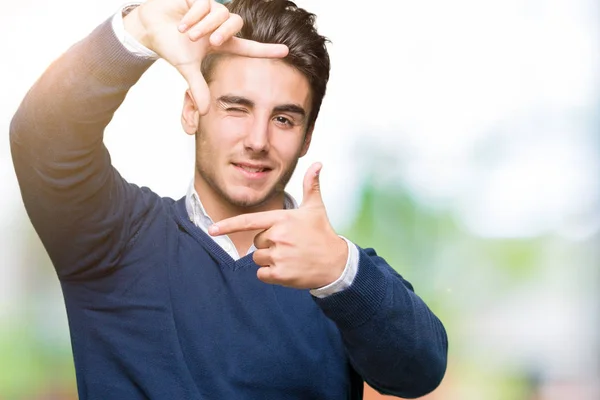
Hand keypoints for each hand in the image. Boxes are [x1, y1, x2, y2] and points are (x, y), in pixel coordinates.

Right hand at [124, 0, 287, 112]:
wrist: (149, 27)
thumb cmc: (170, 45)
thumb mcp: (186, 67)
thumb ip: (198, 87)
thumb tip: (204, 112)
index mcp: (220, 43)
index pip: (248, 47)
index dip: (266, 50)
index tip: (286, 51)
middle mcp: (219, 25)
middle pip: (235, 24)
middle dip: (222, 32)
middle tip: (208, 42)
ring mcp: (210, 10)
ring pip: (220, 14)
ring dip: (202, 26)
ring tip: (186, 34)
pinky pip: (204, 5)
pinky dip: (192, 17)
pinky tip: (181, 22)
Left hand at [209, 163, 347, 288]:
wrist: (336, 264)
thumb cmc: (323, 233)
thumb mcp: (316, 208)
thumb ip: (311, 185)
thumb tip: (317, 164)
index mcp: (282, 219)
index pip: (248, 221)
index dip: (228, 226)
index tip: (211, 230)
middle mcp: (278, 236)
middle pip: (257, 242)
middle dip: (269, 244)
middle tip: (290, 245)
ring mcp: (278, 256)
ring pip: (258, 259)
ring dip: (270, 260)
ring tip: (291, 257)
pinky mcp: (280, 274)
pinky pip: (261, 274)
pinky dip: (271, 275)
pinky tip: (289, 269)